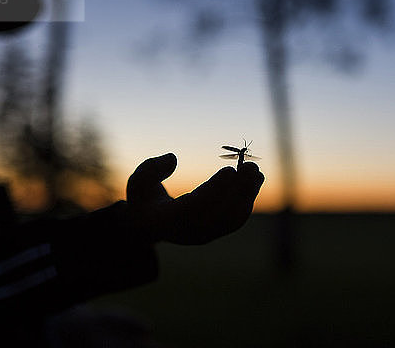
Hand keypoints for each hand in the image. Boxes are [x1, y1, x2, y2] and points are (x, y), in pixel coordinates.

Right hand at [127, 153, 263, 244]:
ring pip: (231, 219)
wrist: (148, 229)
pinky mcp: (214, 234)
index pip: (196, 207)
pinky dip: (246, 202)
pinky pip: (234, 221)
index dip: (214, 189)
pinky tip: (253, 183)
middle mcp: (189, 232)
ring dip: (247, 195)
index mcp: (168, 221)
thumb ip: (151, 169)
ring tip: (256, 173)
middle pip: (220, 214)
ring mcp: (203, 235)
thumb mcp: (138, 183)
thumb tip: (173, 158)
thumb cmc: (143, 202)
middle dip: (238, 190)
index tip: (229, 170)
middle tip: (250, 167)